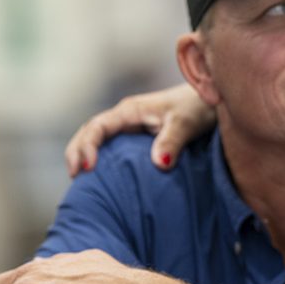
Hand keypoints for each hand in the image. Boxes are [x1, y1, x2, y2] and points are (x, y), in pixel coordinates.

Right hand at [65, 84, 216, 174]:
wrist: (210, 101)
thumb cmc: (198, 106)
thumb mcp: (186, 122)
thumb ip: (172, 141)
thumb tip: (160, 164)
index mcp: (130, 111)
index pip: (97, 127)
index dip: (88, 146)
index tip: (88, 167)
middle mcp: (124, 118)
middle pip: (89, 133)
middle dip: (76, 153)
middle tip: (74, 177)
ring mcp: (129, 128)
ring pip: (98, 141)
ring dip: (84, 157)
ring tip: (79, 182)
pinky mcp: (137, 139)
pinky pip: (112, 149)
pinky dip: (101, 162)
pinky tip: (101, 180)